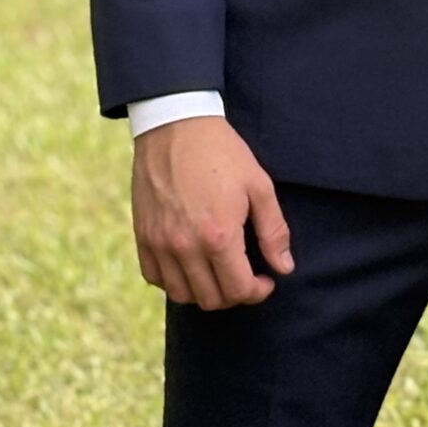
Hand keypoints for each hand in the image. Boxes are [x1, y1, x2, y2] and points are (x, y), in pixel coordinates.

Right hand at [131, 117, 293, 308]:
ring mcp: (159, 244)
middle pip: (211, 300)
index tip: (266, 279)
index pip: (239, 290)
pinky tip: (191, 263)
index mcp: (218, 236)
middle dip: (235, 294)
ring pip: (182, 295)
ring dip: (205, 291)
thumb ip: (274, 230)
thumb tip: (284, 267)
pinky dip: (174, 280)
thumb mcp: (258, 185)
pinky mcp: (143, 237)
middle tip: (246, 275)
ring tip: (220, 271)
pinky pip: (155, 278)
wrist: (176, 126)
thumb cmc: (222, 153)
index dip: (258, 292)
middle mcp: (185, 247)